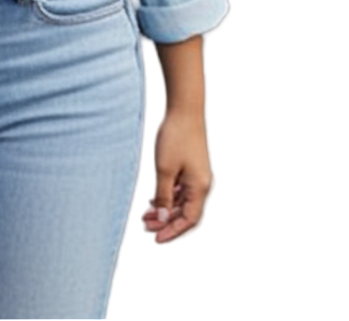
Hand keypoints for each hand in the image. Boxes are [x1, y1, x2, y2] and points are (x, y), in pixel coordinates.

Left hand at [142, 109, 212, 242]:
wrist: (184, 110)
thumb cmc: (175, 137)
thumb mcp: (164, 170)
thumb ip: (163, 196)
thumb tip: (163, 219)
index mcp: (200, 187)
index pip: (189, 220)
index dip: (173, 231)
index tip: (156, 238)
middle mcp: (202, 184)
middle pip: (186, 212)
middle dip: (167, 222)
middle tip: (146, 227)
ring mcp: (197, 175)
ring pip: (182, 201)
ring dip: (166, 210)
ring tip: (146, 215)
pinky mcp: (191, 166)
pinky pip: (181, 189)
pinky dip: (168, 197)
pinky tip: (154, 200)